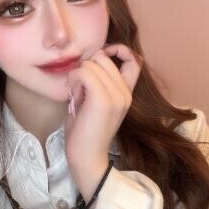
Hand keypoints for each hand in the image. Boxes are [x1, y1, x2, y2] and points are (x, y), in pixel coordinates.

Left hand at [64, 44, 141, 200]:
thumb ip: (96, 83)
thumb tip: (86, 62)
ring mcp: (116, 95)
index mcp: (127, 94)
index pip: (134, 60)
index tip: (99, 58)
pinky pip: (84, 72)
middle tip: (79, 90)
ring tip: (77, 97)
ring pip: (91, 63)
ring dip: (77, 76)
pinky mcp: (103, 99)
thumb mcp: (94, 103)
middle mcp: (125, 93)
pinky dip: (74, 80)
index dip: (117, 50)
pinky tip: (74, 97)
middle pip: (103, 57)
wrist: (86, 158)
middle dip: (85, 68)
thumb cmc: (84, 133)